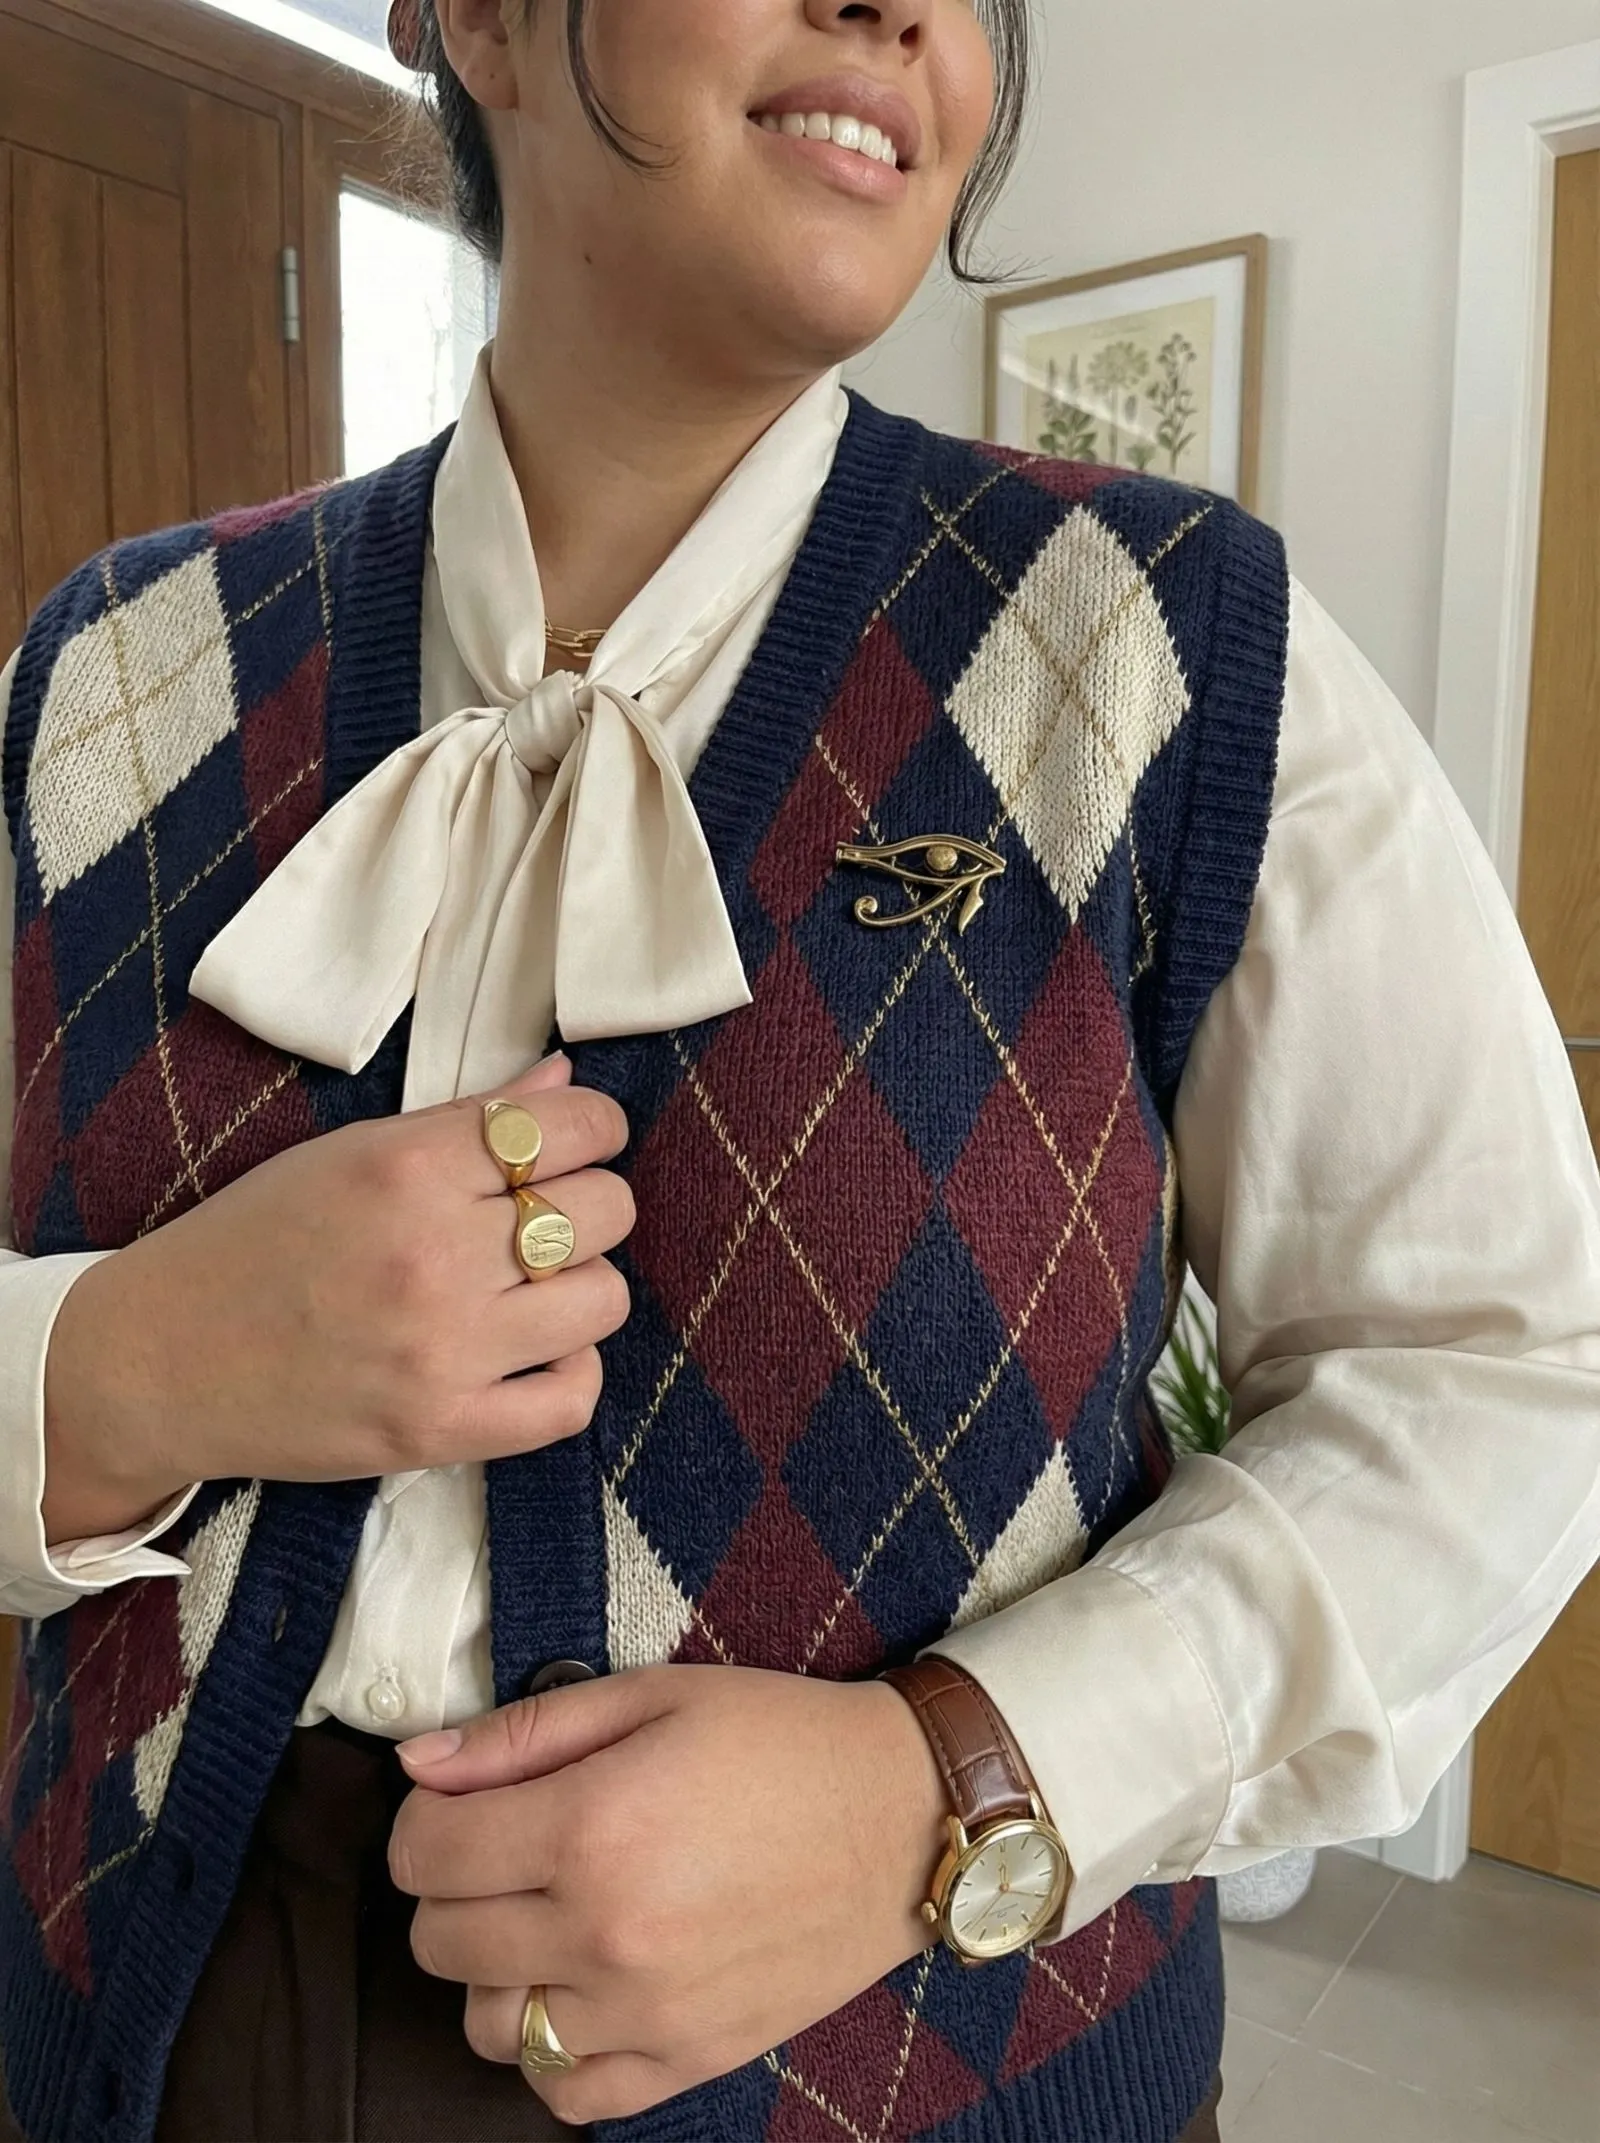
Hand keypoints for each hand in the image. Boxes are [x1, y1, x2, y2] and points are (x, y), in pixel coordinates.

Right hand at [41, 1053, 632, 1541]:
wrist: (158, 1361)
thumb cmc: (254, 1241)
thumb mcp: (349, 1153)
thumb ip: (464, 1118)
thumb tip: (565, 1078)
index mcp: (407, 1167)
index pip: (575, 1127)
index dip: (594, 1131)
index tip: (576, 1146)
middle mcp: (432, 1252)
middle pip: (605, 1210)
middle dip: (589, 1206)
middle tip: (541, 1222)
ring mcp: (441, 1349)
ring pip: (604, 1300)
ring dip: (580, 1289)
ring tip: (531, 1291)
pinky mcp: (439, 1430)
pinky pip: (572, 1400)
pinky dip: (570, 1374)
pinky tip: (532, 1355)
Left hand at [390, 1667, 946, 2123]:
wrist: (903, 1816)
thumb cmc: (779, 1740)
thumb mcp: (653, 1694)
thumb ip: (523, 1731)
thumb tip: (418, 1764)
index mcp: (591, 1825)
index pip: (424, 1855)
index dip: (428, 1821)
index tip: (462, 1806)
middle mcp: (606, 1930)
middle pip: (439, 1941)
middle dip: (455, 1888)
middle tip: (513, 1850)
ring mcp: (646, 2011)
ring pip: (488, 2024)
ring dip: (497, 1972)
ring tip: (551, 1919)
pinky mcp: (687, 2061)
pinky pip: (565, 2093)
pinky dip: (553, 2050)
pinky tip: (585, 1989)